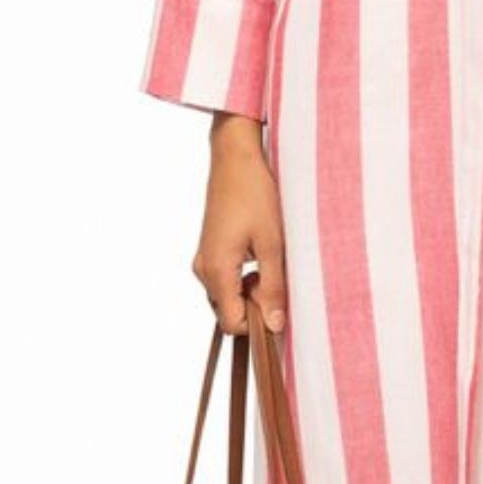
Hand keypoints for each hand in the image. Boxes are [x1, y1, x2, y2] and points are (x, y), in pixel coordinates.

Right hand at [193, 113, 287, 334]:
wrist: (236, 157)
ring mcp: (204, 258)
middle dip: (255, 306)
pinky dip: (243, 278)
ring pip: (227, 295)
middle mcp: (204, 269)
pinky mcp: (209, 249)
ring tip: (269, 261)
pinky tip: (260, 253)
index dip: (258, 322)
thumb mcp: (273, 244)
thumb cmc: (256, 194)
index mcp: (216, 271)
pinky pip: (225, 279)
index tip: (278, 302)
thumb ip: (273, 288)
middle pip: (228, 312)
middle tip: (277, 276)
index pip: (232, 324)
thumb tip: (275, 326)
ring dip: (250, 291)